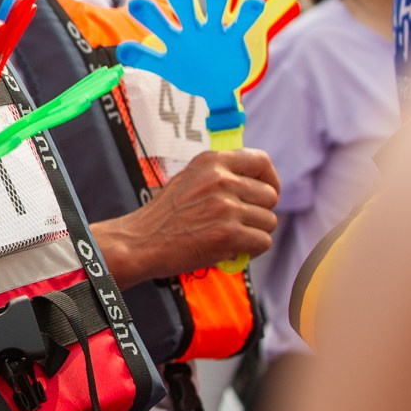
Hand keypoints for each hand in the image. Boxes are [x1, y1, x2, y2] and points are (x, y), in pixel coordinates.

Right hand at [98, 148, 278, 284]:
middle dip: (260, 212)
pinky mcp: (229, 234)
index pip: (261, 161)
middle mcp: (221, 180)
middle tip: (242, 223)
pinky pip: (263, 241)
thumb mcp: (188, 178)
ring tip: (233, 237)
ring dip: (256, 233)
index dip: (270, 179)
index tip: (266, 192)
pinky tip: (234, 249)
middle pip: (270, 195)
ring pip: (269, 221)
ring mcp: (226, 207)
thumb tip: (253, 181)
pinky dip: (252, 249)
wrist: (140, 242)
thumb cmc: (163, 216)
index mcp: (211, 162)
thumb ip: (219, 174)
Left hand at [118, 0, 268, 119]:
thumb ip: (145, 58)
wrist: (216, 85)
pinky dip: (249, 11)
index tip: (136, 3)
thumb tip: (123, 51)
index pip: (157, 20)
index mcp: (173, 35)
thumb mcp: (166, 67)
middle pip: (185, 5)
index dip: (147, 12)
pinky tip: (255, 1)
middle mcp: (192, 27)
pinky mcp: (235, 37)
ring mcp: (215, 30)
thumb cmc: (187, 71)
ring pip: (217, 6)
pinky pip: (243, 22)